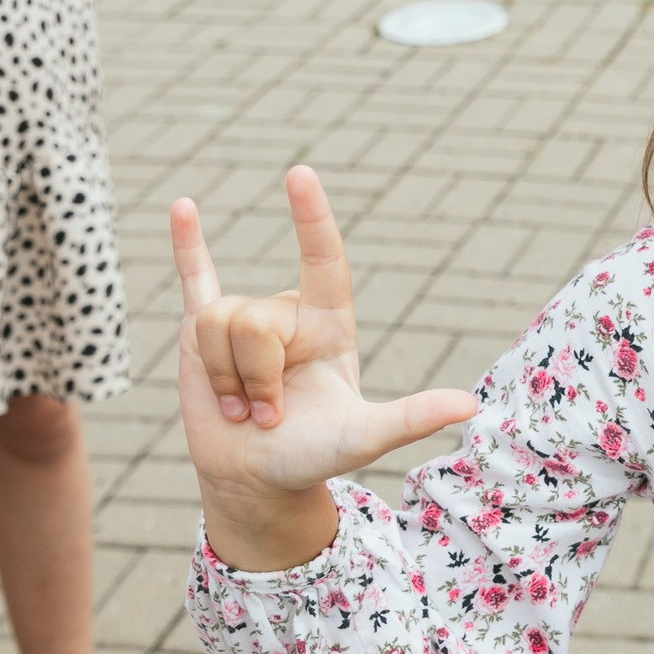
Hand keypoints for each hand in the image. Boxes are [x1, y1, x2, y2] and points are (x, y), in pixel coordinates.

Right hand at [172, 167, 476, 506]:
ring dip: (223, 379)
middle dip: (253, 376)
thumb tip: (471, 406)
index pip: (322, 258)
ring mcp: (243, 321)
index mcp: (329, 324)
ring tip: (242, 409)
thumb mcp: (364, 438)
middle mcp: (288, 315)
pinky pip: (194, 278)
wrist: (257, 479)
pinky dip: (187, 244)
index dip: (311, 217)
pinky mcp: (200, 334)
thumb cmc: (314, 455)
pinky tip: (183, 206)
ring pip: (213, 325)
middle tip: (268, 415)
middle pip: (252, 320)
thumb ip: (411, 418)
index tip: (300, 174)